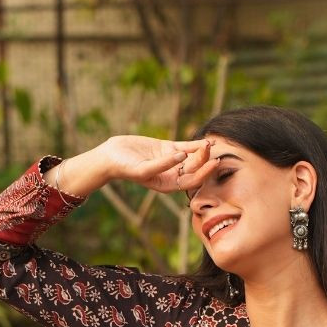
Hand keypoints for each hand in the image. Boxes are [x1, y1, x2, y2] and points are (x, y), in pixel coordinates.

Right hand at [100, 134, 220, 196]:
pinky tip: (206, 141)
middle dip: (204, 160)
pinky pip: (185, 147)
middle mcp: (172, 175)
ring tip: (210, 143)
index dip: (204, 173)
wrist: (112, 155)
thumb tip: (182, 156)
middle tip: (211, 148)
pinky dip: (195, 145)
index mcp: (168, 185)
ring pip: (191, 157)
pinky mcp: (167, 148)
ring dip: (202, 151)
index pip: (192, 182)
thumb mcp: (144, 168)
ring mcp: (171, 161)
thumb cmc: (125, 167)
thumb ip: (163, 164)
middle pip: (194, 169)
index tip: (214, 163)